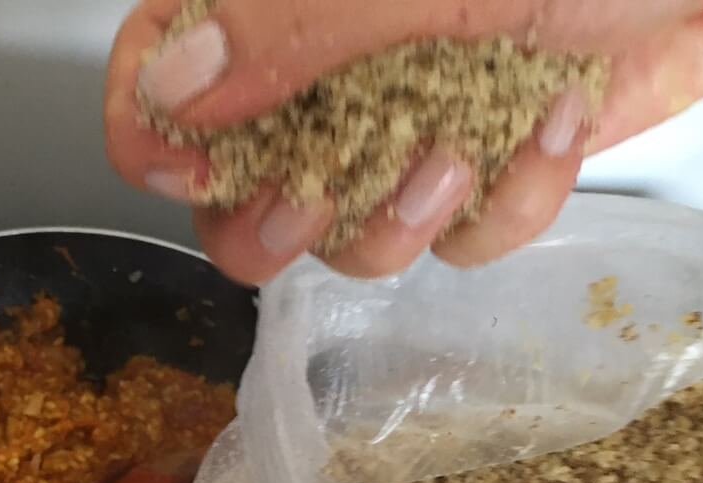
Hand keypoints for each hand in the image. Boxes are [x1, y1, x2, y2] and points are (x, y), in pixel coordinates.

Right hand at [105, 0, 702, 283]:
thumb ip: (289, 20)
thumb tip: (171, 88)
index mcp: (287, 6)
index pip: (160, 67)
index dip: (152, 131)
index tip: (188, 169)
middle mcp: (333, 71)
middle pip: (235, 192)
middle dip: (269, 222)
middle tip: (308, 199)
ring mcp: (409, 124)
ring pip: (343, 239)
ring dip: (394, 221)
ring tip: (457, 149)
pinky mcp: (491, 165)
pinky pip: (462, 239)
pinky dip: (510, 200)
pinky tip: (550, 122)